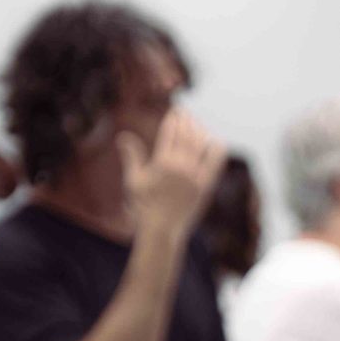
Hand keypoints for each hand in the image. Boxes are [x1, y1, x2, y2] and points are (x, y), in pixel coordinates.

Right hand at [119, 109, 226, 237]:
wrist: (162, 229)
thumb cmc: (144, 205)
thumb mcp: (134, 180)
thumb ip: (132, 156)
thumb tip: (123, 136)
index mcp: (162, 163)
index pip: (171, 131)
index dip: (174, 118)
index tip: (175, 111)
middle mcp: (181, 167)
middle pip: (187, 134)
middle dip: (187, 120)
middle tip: (186, 114)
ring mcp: (196, 176)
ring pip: (202, 144)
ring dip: (200, 131)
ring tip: (196, 125)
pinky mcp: (206, 185)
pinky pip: (216, 160)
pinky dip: (216, 147)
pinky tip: (213, 141)